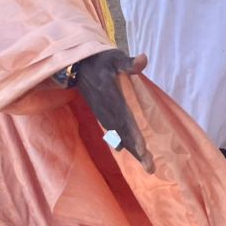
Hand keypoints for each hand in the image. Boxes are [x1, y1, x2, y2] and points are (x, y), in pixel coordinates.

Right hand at [74, 49, 153, 172]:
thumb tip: (143, 59)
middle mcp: (107, 109)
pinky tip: (124, 149)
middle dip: (136, 150)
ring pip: (118, 134)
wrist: (76, 64)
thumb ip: (128, 63)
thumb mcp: (114, 57)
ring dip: (131, 149)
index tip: (143, 150)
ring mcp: (102, 113)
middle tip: (150, 167)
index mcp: (112, 97)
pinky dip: (121, 140)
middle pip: (123, 133)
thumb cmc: (99, 59)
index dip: (133, 135)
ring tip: (145, 164)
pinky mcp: (101, 113)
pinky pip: (112, 131)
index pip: (125, 119)